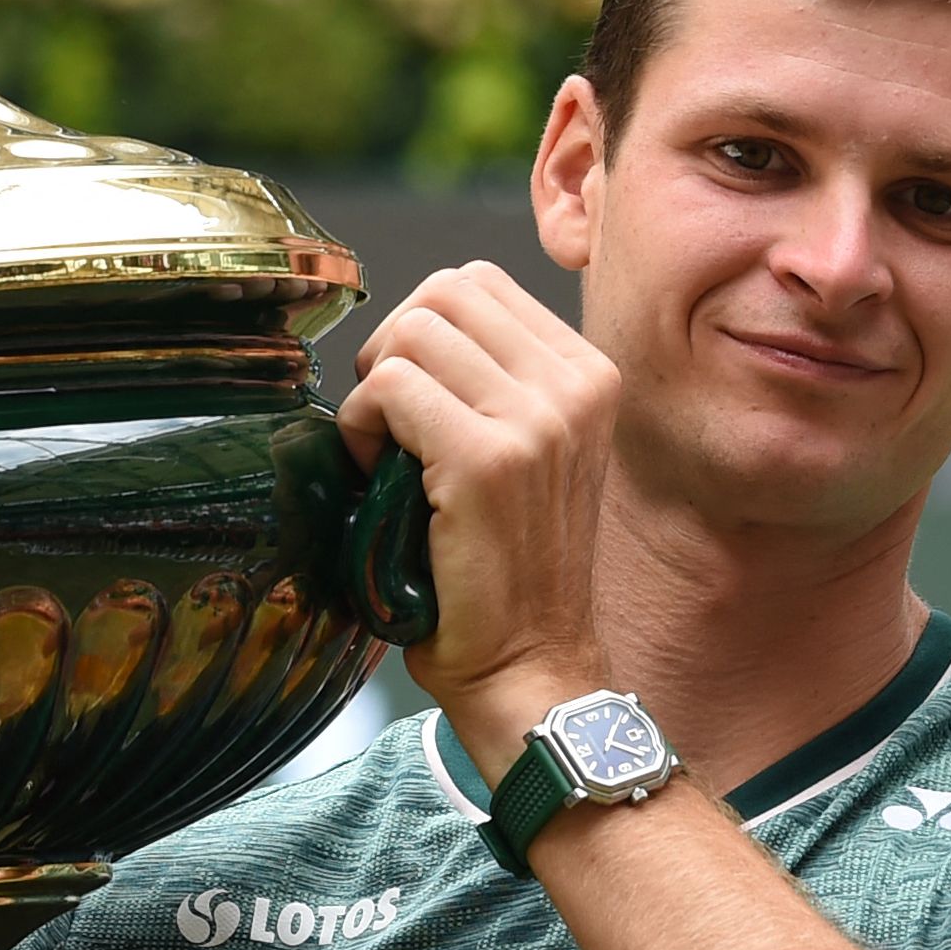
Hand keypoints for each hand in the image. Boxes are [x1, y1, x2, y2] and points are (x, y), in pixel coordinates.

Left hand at [336, 262, 620, 775]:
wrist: (531, 666)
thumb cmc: (509, 572)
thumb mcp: (531, 455)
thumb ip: (496, 384)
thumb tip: (414, 332)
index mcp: (590, 376)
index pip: (478, 283)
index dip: (423, 332)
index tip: (413, 404)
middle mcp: (575, 386)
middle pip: (443, 291)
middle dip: (393, 348)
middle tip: (386, 425)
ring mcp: (538, 420)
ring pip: (412, 331)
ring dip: (374, 390)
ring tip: (384, 456)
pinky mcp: (487, 461)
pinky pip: (389, 388)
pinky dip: (360, 426)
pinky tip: (374, 478)